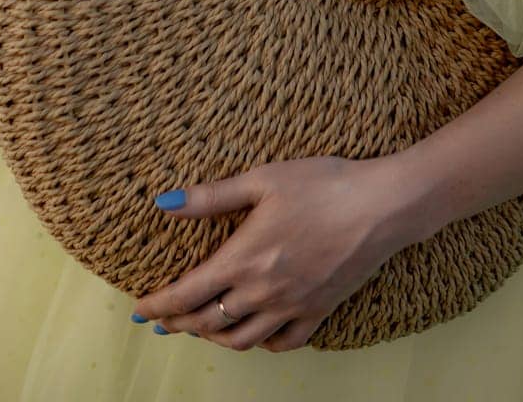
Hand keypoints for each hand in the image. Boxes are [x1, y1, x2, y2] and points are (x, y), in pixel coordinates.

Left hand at [131, 154, 409, 351]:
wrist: (382, 206)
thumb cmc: (323, 184)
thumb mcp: (263, 180)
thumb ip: (211, 196)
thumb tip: (164, 203)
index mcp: (244, 259)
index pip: (187, 295)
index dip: (159, 306)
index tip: (140, 310)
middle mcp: (263, 292)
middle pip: (209, 322)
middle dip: (180, 323)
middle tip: (163, 320)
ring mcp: (292, 306)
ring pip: (242, 339)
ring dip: (215, 337)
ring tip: (202, 328)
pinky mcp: (320, 311)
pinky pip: (284, 342)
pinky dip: (261, 343)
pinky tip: (255, 333)